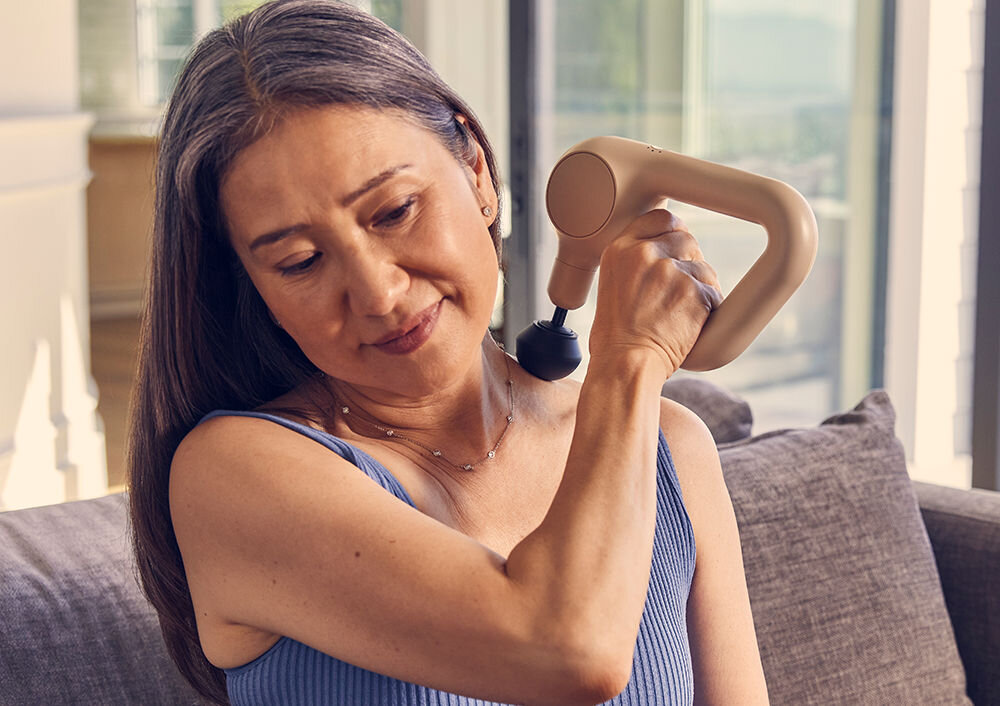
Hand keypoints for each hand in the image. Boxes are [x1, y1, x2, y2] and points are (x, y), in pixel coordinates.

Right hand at [588, 209, 722, 379]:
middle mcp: (643, 254)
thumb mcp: (612, 287)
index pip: (660, 219)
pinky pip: (714, 292)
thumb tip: (664, 254)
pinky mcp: (692, 290)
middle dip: (690, 262)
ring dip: (701, 288)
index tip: (676, 251)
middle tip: (680, 291)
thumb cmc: (615, 338)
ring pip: (704, 268)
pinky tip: (690, 325)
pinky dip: (709, 309)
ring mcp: (668, 270)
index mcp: (619, 250)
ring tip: (681, 314)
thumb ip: (635, 263)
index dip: (674, 234)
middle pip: (686, 239)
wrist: (624, 364)